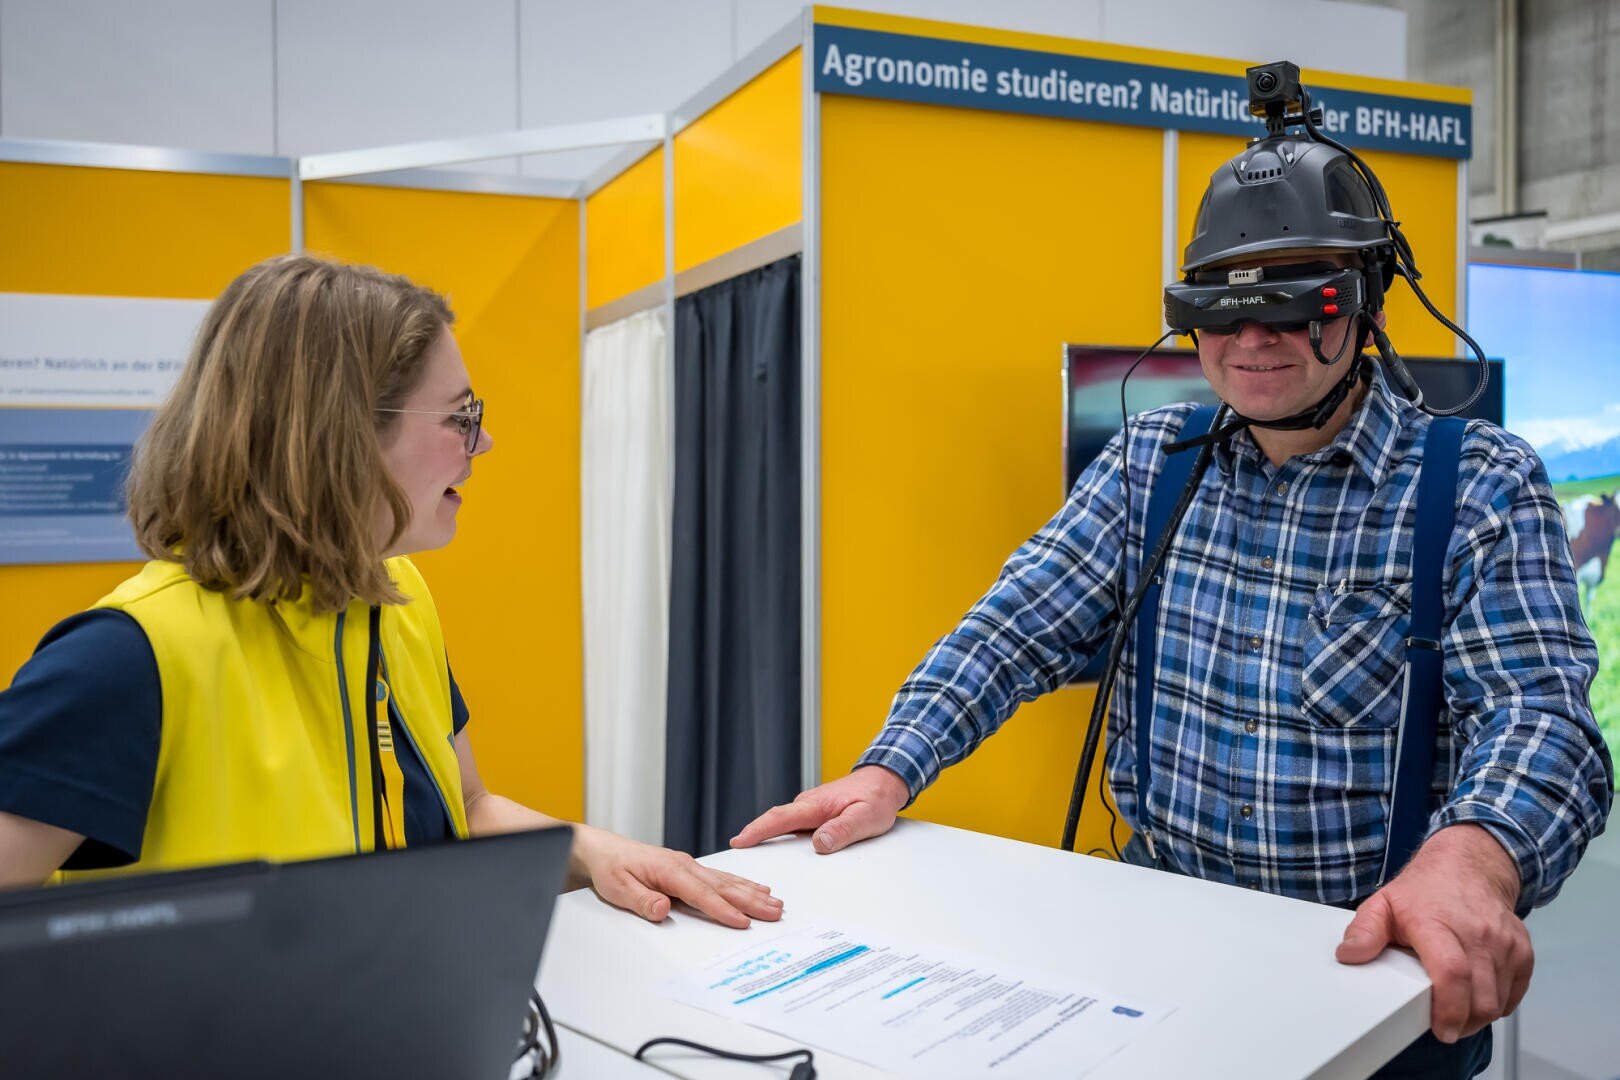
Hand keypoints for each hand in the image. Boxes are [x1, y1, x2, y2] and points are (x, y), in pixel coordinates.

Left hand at [573, 825, 783, 928]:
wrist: (604, 850)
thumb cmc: (611, 868)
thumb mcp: (618, 888)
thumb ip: (641, 900)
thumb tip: (662, 909)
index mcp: (669, 870)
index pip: (701, 894)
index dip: (723, 910)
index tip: (743, 922)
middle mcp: (684, 866)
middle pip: (723, 886)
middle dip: (751, 900)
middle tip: (775, 912)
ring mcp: (689, 866)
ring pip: (727, 881)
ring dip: (752, 892)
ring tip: (775, 902)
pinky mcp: (689, 869)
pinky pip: (721, 877)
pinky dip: (742, 883)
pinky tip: (756, 888)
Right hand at [731, 766, 910, 853]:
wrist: (885, 781)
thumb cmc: (876, 798)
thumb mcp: (865, 818)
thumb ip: (842, 831)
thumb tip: (818, 844)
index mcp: (816, 805)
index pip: (780, 818)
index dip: (757, 831)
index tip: (738, 842)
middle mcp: (808, 804)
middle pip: (775, 822)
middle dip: (753, 836)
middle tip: (735, 855)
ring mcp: (810, 808)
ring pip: (783, 824)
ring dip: (766, 836)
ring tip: (750, 856)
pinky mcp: (815, 812)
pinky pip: (793, 825)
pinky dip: (781, 835)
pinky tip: (777, 848)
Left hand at [1336, 824, 1532, 1042]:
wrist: (1468, 866)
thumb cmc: (1425, 890)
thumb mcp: (1384, 903)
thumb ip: (1364, 930)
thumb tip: (1348, 956)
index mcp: (1437, 923)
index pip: (1452, 973)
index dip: (1449, 1008)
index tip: (1441, 1029)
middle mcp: (1476, 933)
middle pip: (1480, 996)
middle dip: (1463, 1022)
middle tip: (1445, 1026)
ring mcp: (1504, 942)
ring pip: (1498, 999)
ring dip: (1478, 1015)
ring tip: (1457, 1011)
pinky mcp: (1522, 950)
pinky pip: (1514, 993)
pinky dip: (1498, 1003)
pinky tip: (1477, 997)